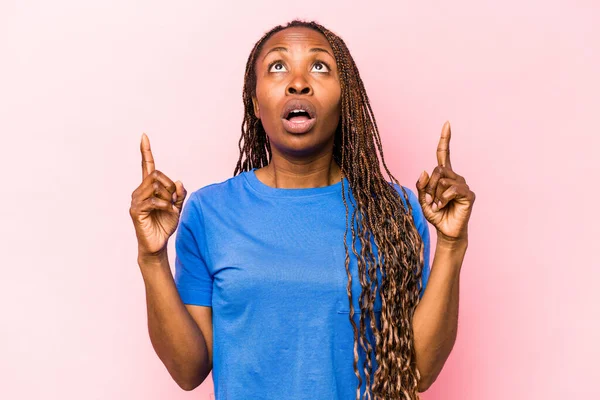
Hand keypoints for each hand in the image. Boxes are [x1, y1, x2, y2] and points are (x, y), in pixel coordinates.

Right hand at [129, 133, 186, 259]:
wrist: (157, 244)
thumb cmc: (165, 224)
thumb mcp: (177, 206)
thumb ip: (179, 194)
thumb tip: (179, 181)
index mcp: (149, 188)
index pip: (147, 166)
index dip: (146, 151)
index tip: (144, 136)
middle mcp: (139, 191)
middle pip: (156, 174)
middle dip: (169, 184)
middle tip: (174, 199)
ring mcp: (136, 200)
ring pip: (155, 185)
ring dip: (168, 196)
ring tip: (171, 207)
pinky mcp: (135, 211)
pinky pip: (153, 200)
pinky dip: (165, 204)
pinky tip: (168, 211)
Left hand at [415, 121, 475, 241]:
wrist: (446, 231)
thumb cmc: (435, 215)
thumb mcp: (423, 200)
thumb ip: (421, 186)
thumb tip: (425, 170)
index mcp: (443, 176)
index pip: (444, 154)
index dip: (445, 139)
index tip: (447, 124)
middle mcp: (455, 177)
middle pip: (438, 170)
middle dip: (429, 186)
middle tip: (429, 201)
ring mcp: (463, 185)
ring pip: (443, 180)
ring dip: (435, 194)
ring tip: (437, 206)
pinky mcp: (468, 195)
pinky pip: (452, 189)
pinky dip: (443, 198)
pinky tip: (442, 206)